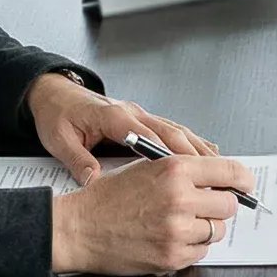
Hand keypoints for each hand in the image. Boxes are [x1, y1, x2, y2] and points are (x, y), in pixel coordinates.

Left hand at [26, 72, 216, 182]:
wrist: (55, 95)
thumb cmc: (57, 116)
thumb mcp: (60, 140)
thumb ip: (78, 160)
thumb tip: (92, 180)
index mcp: (113, 116)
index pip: (146, 136)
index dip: (168, 154)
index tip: (186, 172)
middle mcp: (132, 113)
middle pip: (171, 132)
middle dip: (196, 155)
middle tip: (217, 175)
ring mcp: (139, 115)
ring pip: (176, 131)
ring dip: (199, 149)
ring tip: (221, 169)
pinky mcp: (141, 119)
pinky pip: (171, 131)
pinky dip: (191, 144)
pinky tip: (206, 156)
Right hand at [51, 155, 256, 273]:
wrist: (78, 228)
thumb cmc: (108, 197)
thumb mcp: (146, 168)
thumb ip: (184, 170)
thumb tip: (219, 179)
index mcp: (174, 169)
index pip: (230, 171)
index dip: (243, 179)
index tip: (247, 185)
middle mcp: (180, 198)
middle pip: (228, 204)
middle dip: (218, 205)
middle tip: (202, 206)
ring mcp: (177, 230)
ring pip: (216, 231)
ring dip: (204, 228)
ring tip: (178, 223)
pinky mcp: (172, 256)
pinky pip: (201, 252)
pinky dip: (190, 247)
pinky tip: (169, 238)